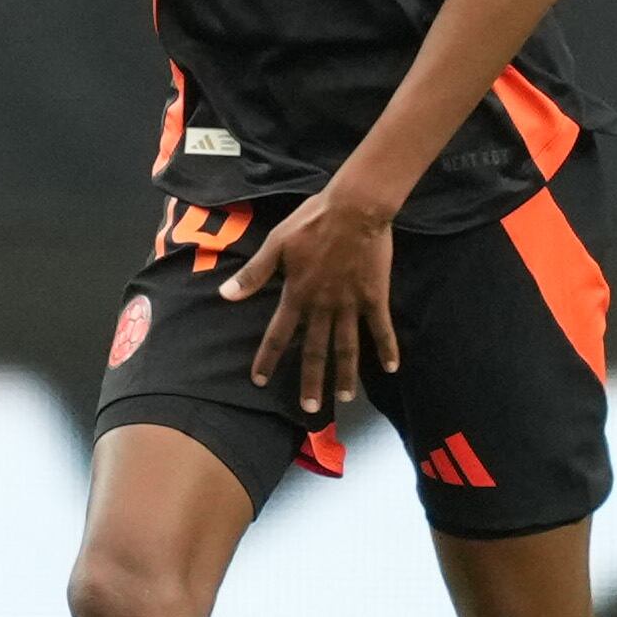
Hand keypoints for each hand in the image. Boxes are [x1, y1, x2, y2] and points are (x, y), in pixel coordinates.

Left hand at [220, 182, 400, 415]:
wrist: (355, 208)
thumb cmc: (313, 220)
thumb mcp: (276, 243)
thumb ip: (254, 273)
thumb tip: (224, 295)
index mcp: (297, 294)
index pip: (279, 334)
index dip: (268, 358)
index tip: (259, 381)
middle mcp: (323, 306)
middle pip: (316, 351)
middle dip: (312, 381)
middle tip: (311, 409)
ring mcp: (351, 304)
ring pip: (348, 347)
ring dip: (346, 374)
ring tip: (345, 398)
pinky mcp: (375, 296)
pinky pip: (381, 328)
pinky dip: (387, 348)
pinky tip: (391, 368)